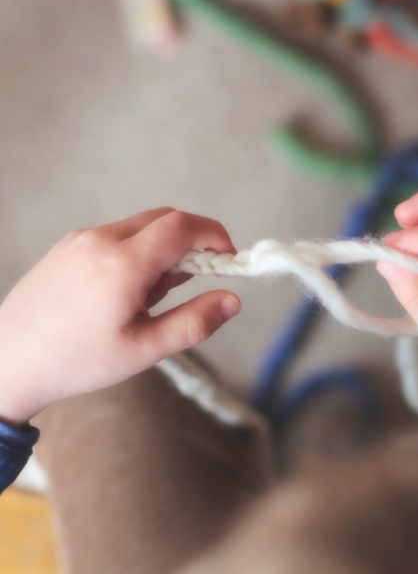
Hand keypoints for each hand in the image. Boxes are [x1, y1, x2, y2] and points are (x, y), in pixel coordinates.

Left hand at [0, 208, 240, 425]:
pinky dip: (138, 251)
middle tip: (191, 283)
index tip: (228, 257)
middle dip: (191, 243)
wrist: (7, 361)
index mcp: (122, 264)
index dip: (214, 234)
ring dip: (163, 250)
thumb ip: (194, 322)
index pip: (182, 226)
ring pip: (142, 227)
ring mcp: (81, 238)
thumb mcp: (143, 349)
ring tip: (149, 298)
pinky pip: (118, 234)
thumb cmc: (76, 362)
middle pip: (165, 218)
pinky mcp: (69, 244)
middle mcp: (101, 239)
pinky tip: (125, 290)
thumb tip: (233, 300)